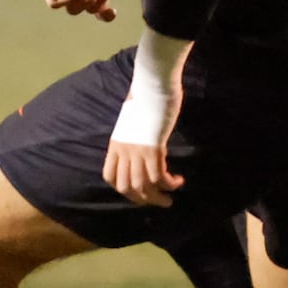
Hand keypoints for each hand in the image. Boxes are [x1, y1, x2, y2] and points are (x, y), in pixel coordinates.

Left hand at [101, 28, 191, 205]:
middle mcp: (123, 151)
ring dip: (157, 198)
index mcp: (115, 144)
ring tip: (169, 199)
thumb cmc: (144, 96)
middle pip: (126, 187)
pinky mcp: (152, 149)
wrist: (151, 86)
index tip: (136, 190)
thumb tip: (142, 136)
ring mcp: (136, 151)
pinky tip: (178, 181)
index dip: (121, 188)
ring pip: (143, 187)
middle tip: (156, 201)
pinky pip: (159, 177)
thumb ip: (133, 132)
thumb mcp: (132, 118)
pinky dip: (169, 184)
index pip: (109, 176)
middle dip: (141, 200)